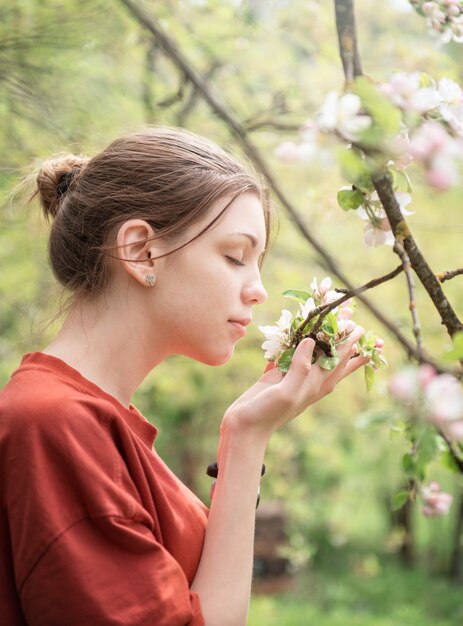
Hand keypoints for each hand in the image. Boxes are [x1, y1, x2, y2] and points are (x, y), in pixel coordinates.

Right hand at [223, 325, 368, 439]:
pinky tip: (295, 332)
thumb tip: (310, 340)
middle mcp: (309, 379)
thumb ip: (300, 368)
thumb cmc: (268, 413)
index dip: (351, 344)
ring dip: (320, 337)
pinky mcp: (277, 374)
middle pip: (333, 357)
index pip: (339, 359)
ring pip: (312, 353)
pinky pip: (288, 354)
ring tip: (332, 323)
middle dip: (345, 340)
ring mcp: (293, 376)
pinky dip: (292, 343)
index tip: (361, 328)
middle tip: (357, 324)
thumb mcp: (287, 393)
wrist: (244, 427)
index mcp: (316, 383)